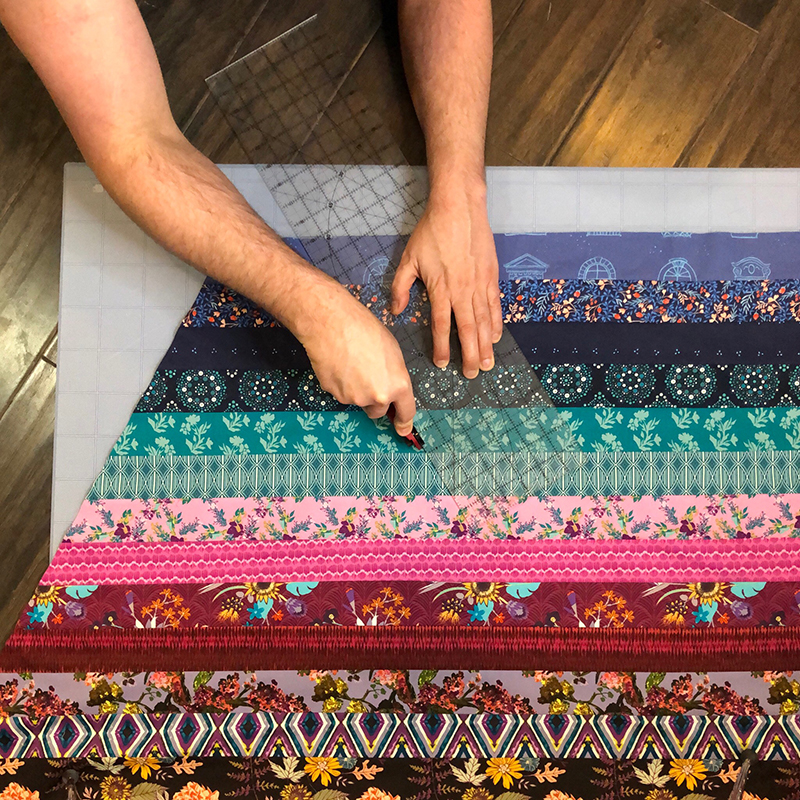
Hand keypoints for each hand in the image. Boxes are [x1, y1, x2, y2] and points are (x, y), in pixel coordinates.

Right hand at [298, 281, 415, 436]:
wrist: (332, 324)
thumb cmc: (365, 330)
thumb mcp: (393, 352)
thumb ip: (395, 377)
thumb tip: (391, 390)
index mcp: (398, 385)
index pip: (406, 413)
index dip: (404, 423)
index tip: (403, 429)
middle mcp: (378, 397)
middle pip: (378, 412)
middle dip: (376, 402)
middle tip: (368, 377)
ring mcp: (355, 398)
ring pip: (358, 401)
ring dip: (357, 390)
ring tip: (352, 363)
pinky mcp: (335, 395)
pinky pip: (341, 394)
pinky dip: (342, 384)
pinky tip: (339, 364)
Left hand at [391, 181, 501, 377]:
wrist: (459, 208)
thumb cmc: (431, 232)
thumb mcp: (408, 259)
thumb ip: (400, 287)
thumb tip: (396, 310)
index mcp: (441, 290)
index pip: (442, 326)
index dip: (442, 347)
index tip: (441, 363)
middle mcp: (463, 292)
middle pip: (467, 331)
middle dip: (469, 355)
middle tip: (470, 374)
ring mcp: (480, 285)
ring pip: (484, 322)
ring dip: (486, 345)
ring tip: (487, 364)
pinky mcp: (491, 276)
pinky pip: (495, 306)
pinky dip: (497, 323)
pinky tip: (496, 337)